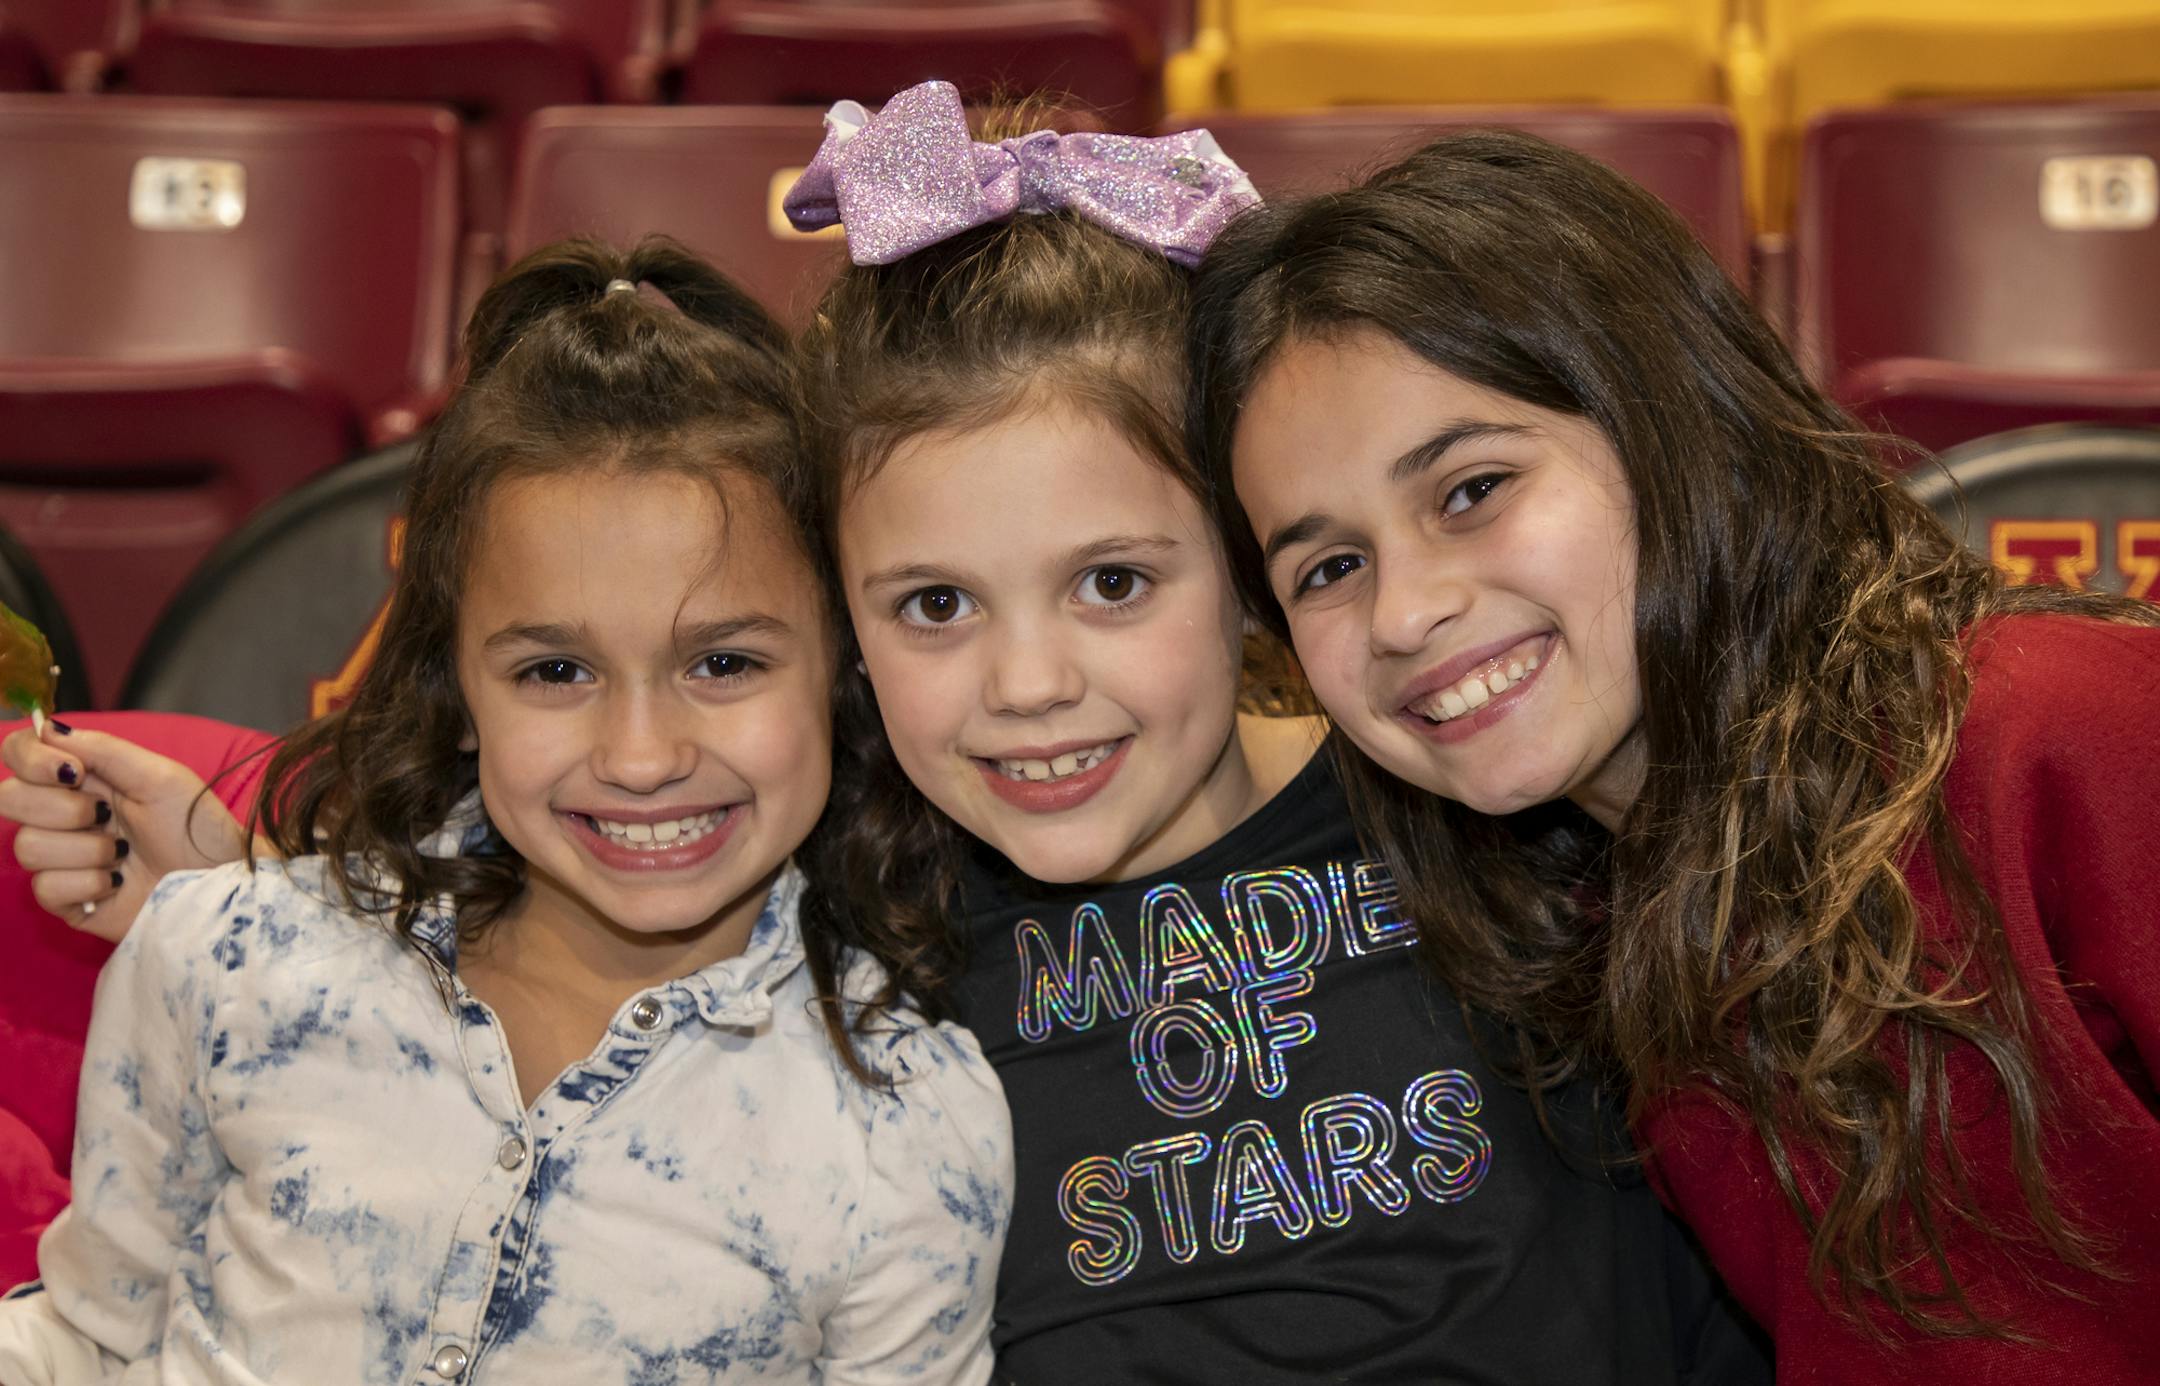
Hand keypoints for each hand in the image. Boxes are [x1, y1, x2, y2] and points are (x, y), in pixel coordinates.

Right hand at [0, 722, 252, 942]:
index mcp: (81, 778)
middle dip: (62, 808)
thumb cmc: (196, 826)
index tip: (71, 771)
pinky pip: (45, 888)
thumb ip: (103, 749)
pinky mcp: (66, 900)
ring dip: (86, 850)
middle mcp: (62, 814)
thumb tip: (47, 727)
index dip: (30, 759)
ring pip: (27, 846)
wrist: (218, 881)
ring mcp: (60, 858)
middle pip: (8, 798)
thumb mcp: (159, 776)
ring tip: (124, 853)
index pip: (18, 754)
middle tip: (108, 815)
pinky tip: (117, 883)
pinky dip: (89, 883)